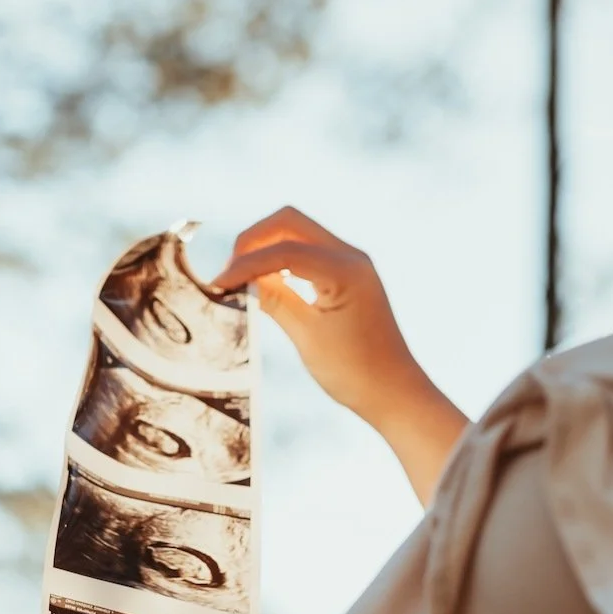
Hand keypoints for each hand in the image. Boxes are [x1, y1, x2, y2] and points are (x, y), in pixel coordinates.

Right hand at [212, 207, 466, 502]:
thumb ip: (275, 300)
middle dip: (253, 241)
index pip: (283, 249)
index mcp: (345, 269)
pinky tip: (266, 283)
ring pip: (297, 232)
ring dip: (266, 247)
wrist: (394, 391)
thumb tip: (243, 279)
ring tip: (242, 278)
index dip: (245, 263)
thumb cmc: (355, 371)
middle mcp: (351, 256)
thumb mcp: (307, 336)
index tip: (218, 283)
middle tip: (230, 272)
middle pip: (289, 222)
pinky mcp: (348, 275)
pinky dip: (282, 259)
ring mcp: (352, 263)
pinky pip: (308, 252)